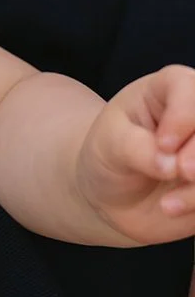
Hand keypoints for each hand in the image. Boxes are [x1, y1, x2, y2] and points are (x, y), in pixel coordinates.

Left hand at [77, 64, 194, 242]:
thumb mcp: (110, 143)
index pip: (189, 88)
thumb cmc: (110, 152)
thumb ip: (137, 148)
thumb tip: (171, 164)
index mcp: (172, 88)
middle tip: (181, 170)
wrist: (113, 194)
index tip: (163, 143)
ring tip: (166, 205)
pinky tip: (172, 209)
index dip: (183, 116)